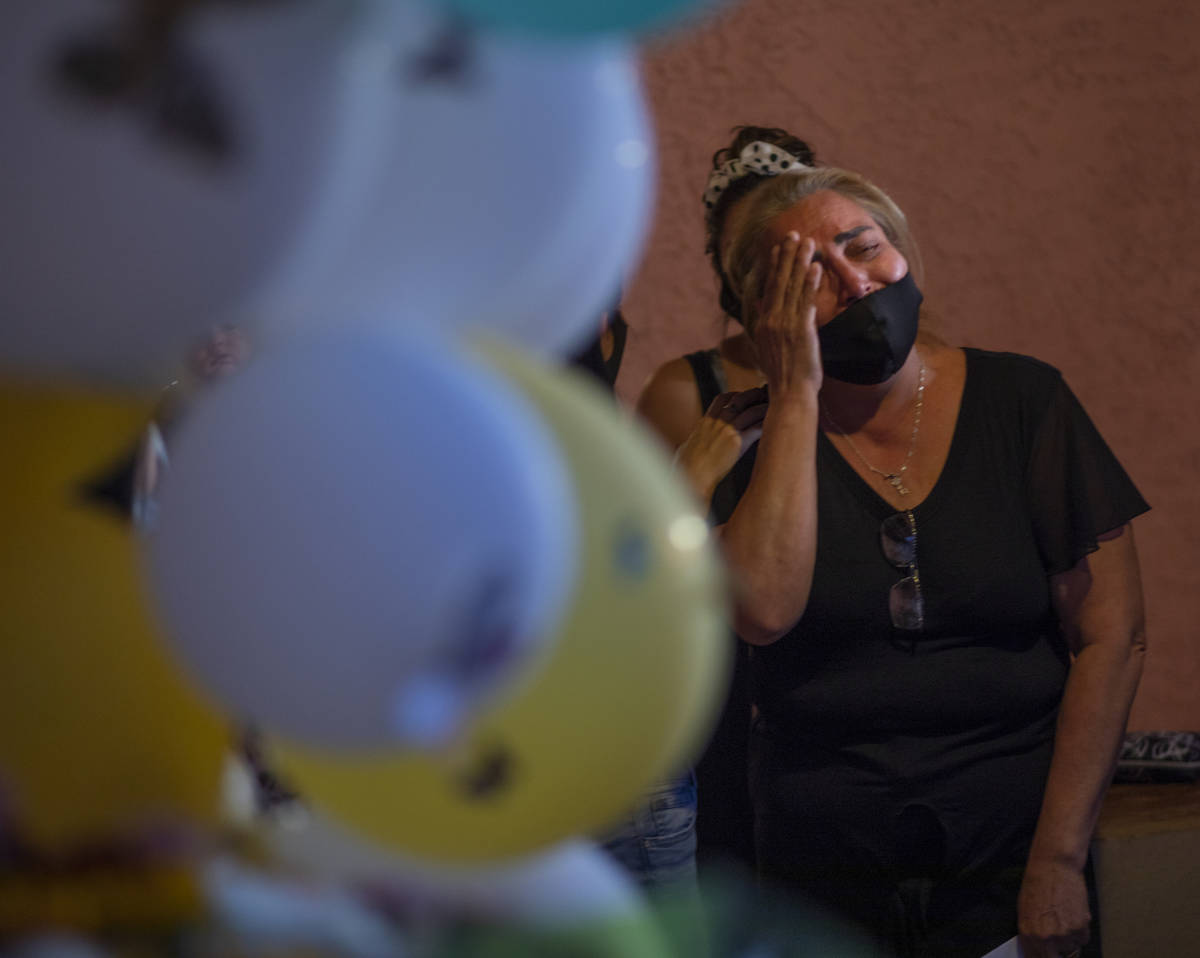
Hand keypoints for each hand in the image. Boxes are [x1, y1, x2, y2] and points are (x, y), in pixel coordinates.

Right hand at [673, 387, 767, 505]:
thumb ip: (686, 444)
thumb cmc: (684, 469)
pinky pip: (756, 428)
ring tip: (774, 408)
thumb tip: (683, 447)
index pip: (722, 399)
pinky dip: (766, 425)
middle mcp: (717, 423)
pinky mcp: (737, 442)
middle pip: (739, 400)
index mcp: (705, 423)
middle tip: (763, 396)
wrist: (690, 477)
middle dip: (753, 396)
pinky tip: (773, 426)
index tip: (743, 397)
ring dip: (763, 408)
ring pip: (751, 411)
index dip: (735, 395)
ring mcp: (728, 431)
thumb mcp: (683, 450)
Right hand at [749, 233, 822, 397]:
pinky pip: (807, 301)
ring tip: (808, 242)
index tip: (779, 247)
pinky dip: (811, 282)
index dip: (775, 266)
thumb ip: (767, 326)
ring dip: (801, 262)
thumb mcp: (768, 349)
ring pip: (794, 287)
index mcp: (764, 324)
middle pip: (780, 281)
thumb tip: (763, 309)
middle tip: (793, 234)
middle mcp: (772, 320)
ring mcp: (786, 324)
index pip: (770, 288)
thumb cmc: (783, 377)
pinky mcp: (801, 330)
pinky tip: (816, 266)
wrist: (789, 395)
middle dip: (787, 256)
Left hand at [1017, 859, 1090, 957]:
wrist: (1054, 866)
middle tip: (1058, 937)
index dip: (1042, 957)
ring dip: (1069, 939)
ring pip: (1071, 948)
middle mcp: (1046, 938)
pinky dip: (1080, 931)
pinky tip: (1073, 913)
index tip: (1047, 954)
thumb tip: (1036, 949)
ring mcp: (1064, 935)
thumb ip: (1030, 933)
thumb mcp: (1024, 909)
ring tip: (1064, 917)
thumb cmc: (1036, 884)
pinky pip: (1082, 939)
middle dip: (1057, 953)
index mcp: (1028, 934)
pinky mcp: (1081, 927)